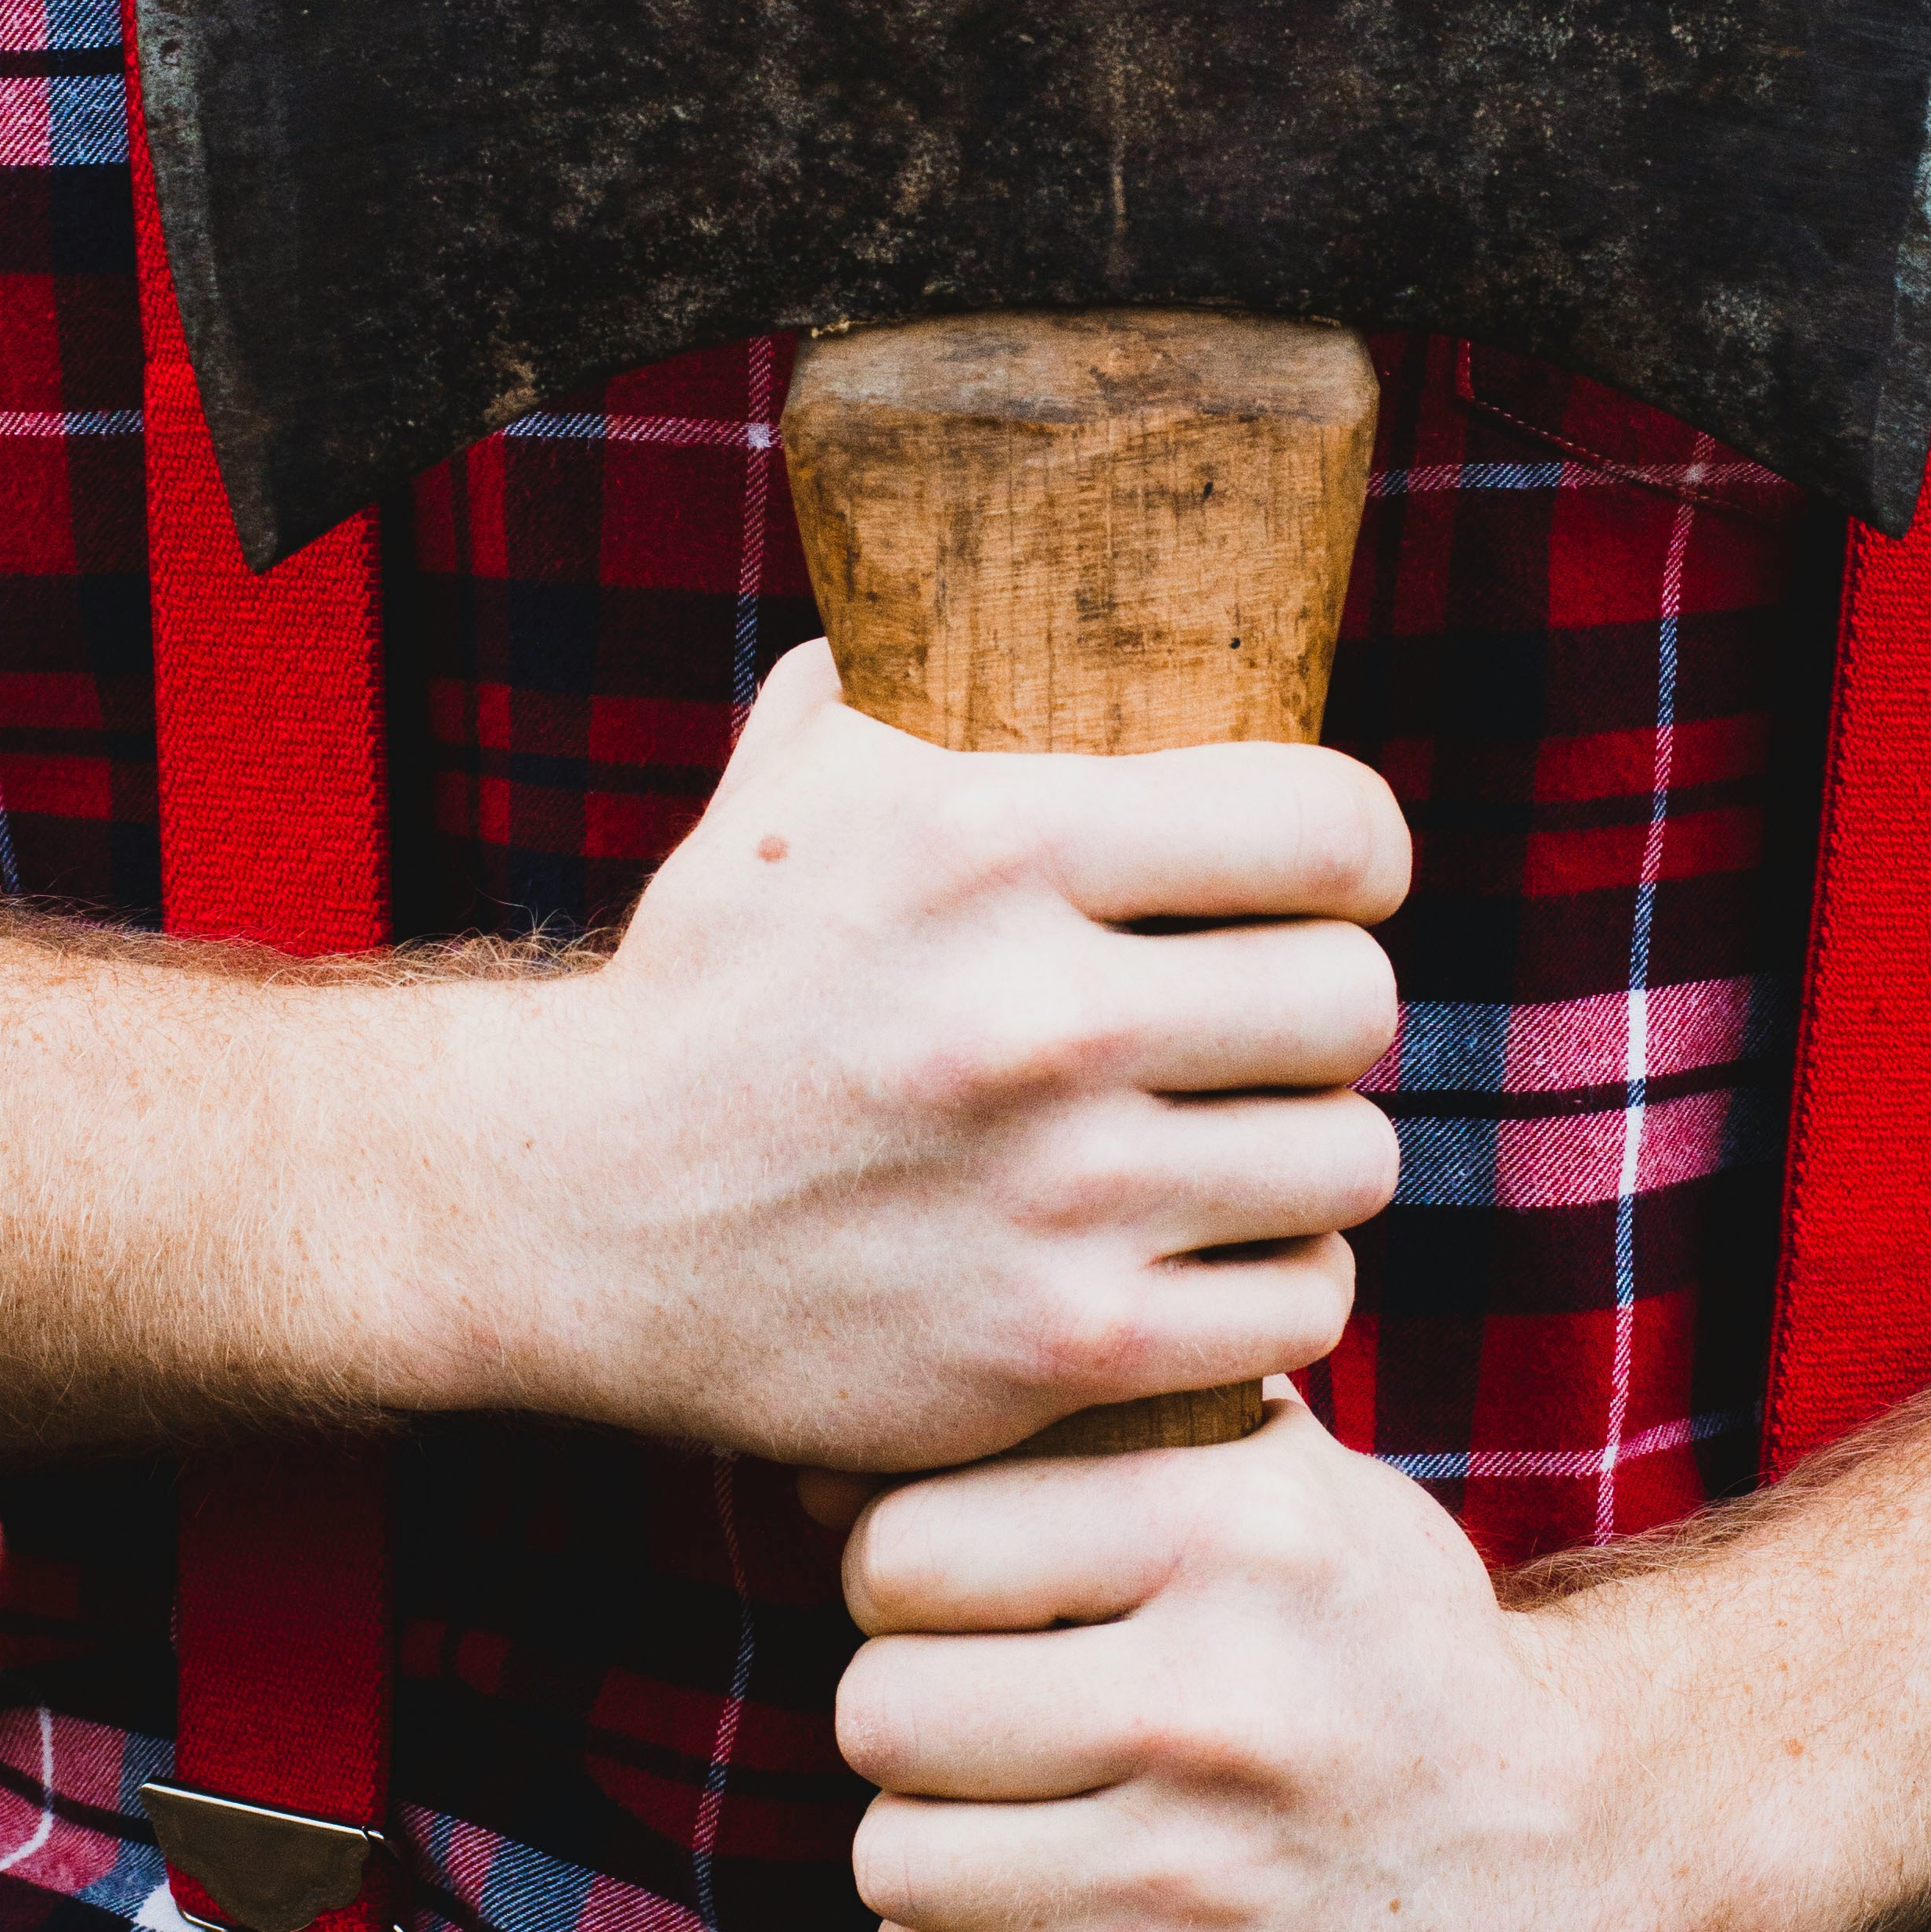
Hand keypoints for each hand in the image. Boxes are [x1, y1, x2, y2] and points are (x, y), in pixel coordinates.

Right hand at [464, 643, 1406, 1471]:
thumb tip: (1010, 585)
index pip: (1329, 826)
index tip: (1331, 880)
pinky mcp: (1061, 1346)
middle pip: (1354, 997)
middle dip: (1325, 1003)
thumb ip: (914, 676)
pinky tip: (1213, 1252)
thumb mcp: (795, 788)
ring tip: (1243, 1137)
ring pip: (1349, 1157)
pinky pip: (1301, 1307)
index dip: (1358, 852)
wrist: (572, 1212)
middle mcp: (1037, 1018)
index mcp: (994, 846)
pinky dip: (1275, 1282)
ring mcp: (1058, 1197)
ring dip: (1308, 1148)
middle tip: (1267, 1020)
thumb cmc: (712, 983)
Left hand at [831, 1395, 1638, 1931]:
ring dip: (929, 1846)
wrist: (1585, 1843)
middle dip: (905, 1714)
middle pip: (878, 1708)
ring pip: (892, 1858)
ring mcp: (1200, 1876)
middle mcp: (1215, 1696)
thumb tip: (829, 1468)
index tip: (952, 1602)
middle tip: (975, 1722)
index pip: (904, 1549)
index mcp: (1234, 1526)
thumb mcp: (1294, 1486)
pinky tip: (1029, 1924)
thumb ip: (1099, 1442)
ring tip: (1012, 1822)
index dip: (898, 1576)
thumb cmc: (1392, 1645)